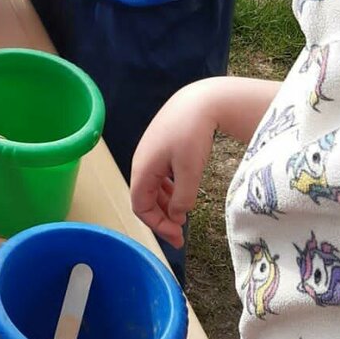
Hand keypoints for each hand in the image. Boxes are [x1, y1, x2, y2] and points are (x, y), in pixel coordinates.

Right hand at [129, 82, 220, 248]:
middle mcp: (142, 163)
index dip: (157, 225)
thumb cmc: (192, 134)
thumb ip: (182, 198)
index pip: (140, 207)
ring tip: (182, 217)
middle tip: (181, 235)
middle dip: (161, 219)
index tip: (178, 237)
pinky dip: (168, 191)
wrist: (199, 101)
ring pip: (152, 188)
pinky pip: (159, 177)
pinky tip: (182, 194)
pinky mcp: (161, 148)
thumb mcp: (190, 171)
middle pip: (145, 199)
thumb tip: (177, 216)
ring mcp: (150, 154)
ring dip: (165, 205)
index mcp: (143, 169)